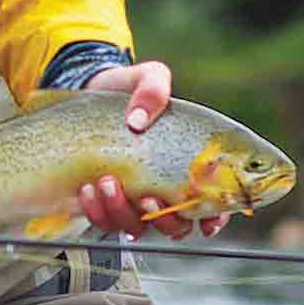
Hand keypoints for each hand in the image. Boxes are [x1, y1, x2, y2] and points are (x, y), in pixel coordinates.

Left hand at [78, 60, 231, 240]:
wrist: (90, 91)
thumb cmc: (129, 88)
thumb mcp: (148, 77)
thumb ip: (153, 89)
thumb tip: (137, 122)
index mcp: (188, 164)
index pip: (213, 204)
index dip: (215, 218)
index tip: (206, 221)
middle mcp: (165, 188)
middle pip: (177, 225)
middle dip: (164, 218)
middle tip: (147, 196)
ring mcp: (134, 199)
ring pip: (138, 228)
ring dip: (124, 213)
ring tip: (107, 182)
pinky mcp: (105, 202)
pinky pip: (105, 222)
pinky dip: (98, 211)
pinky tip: (88, 188)